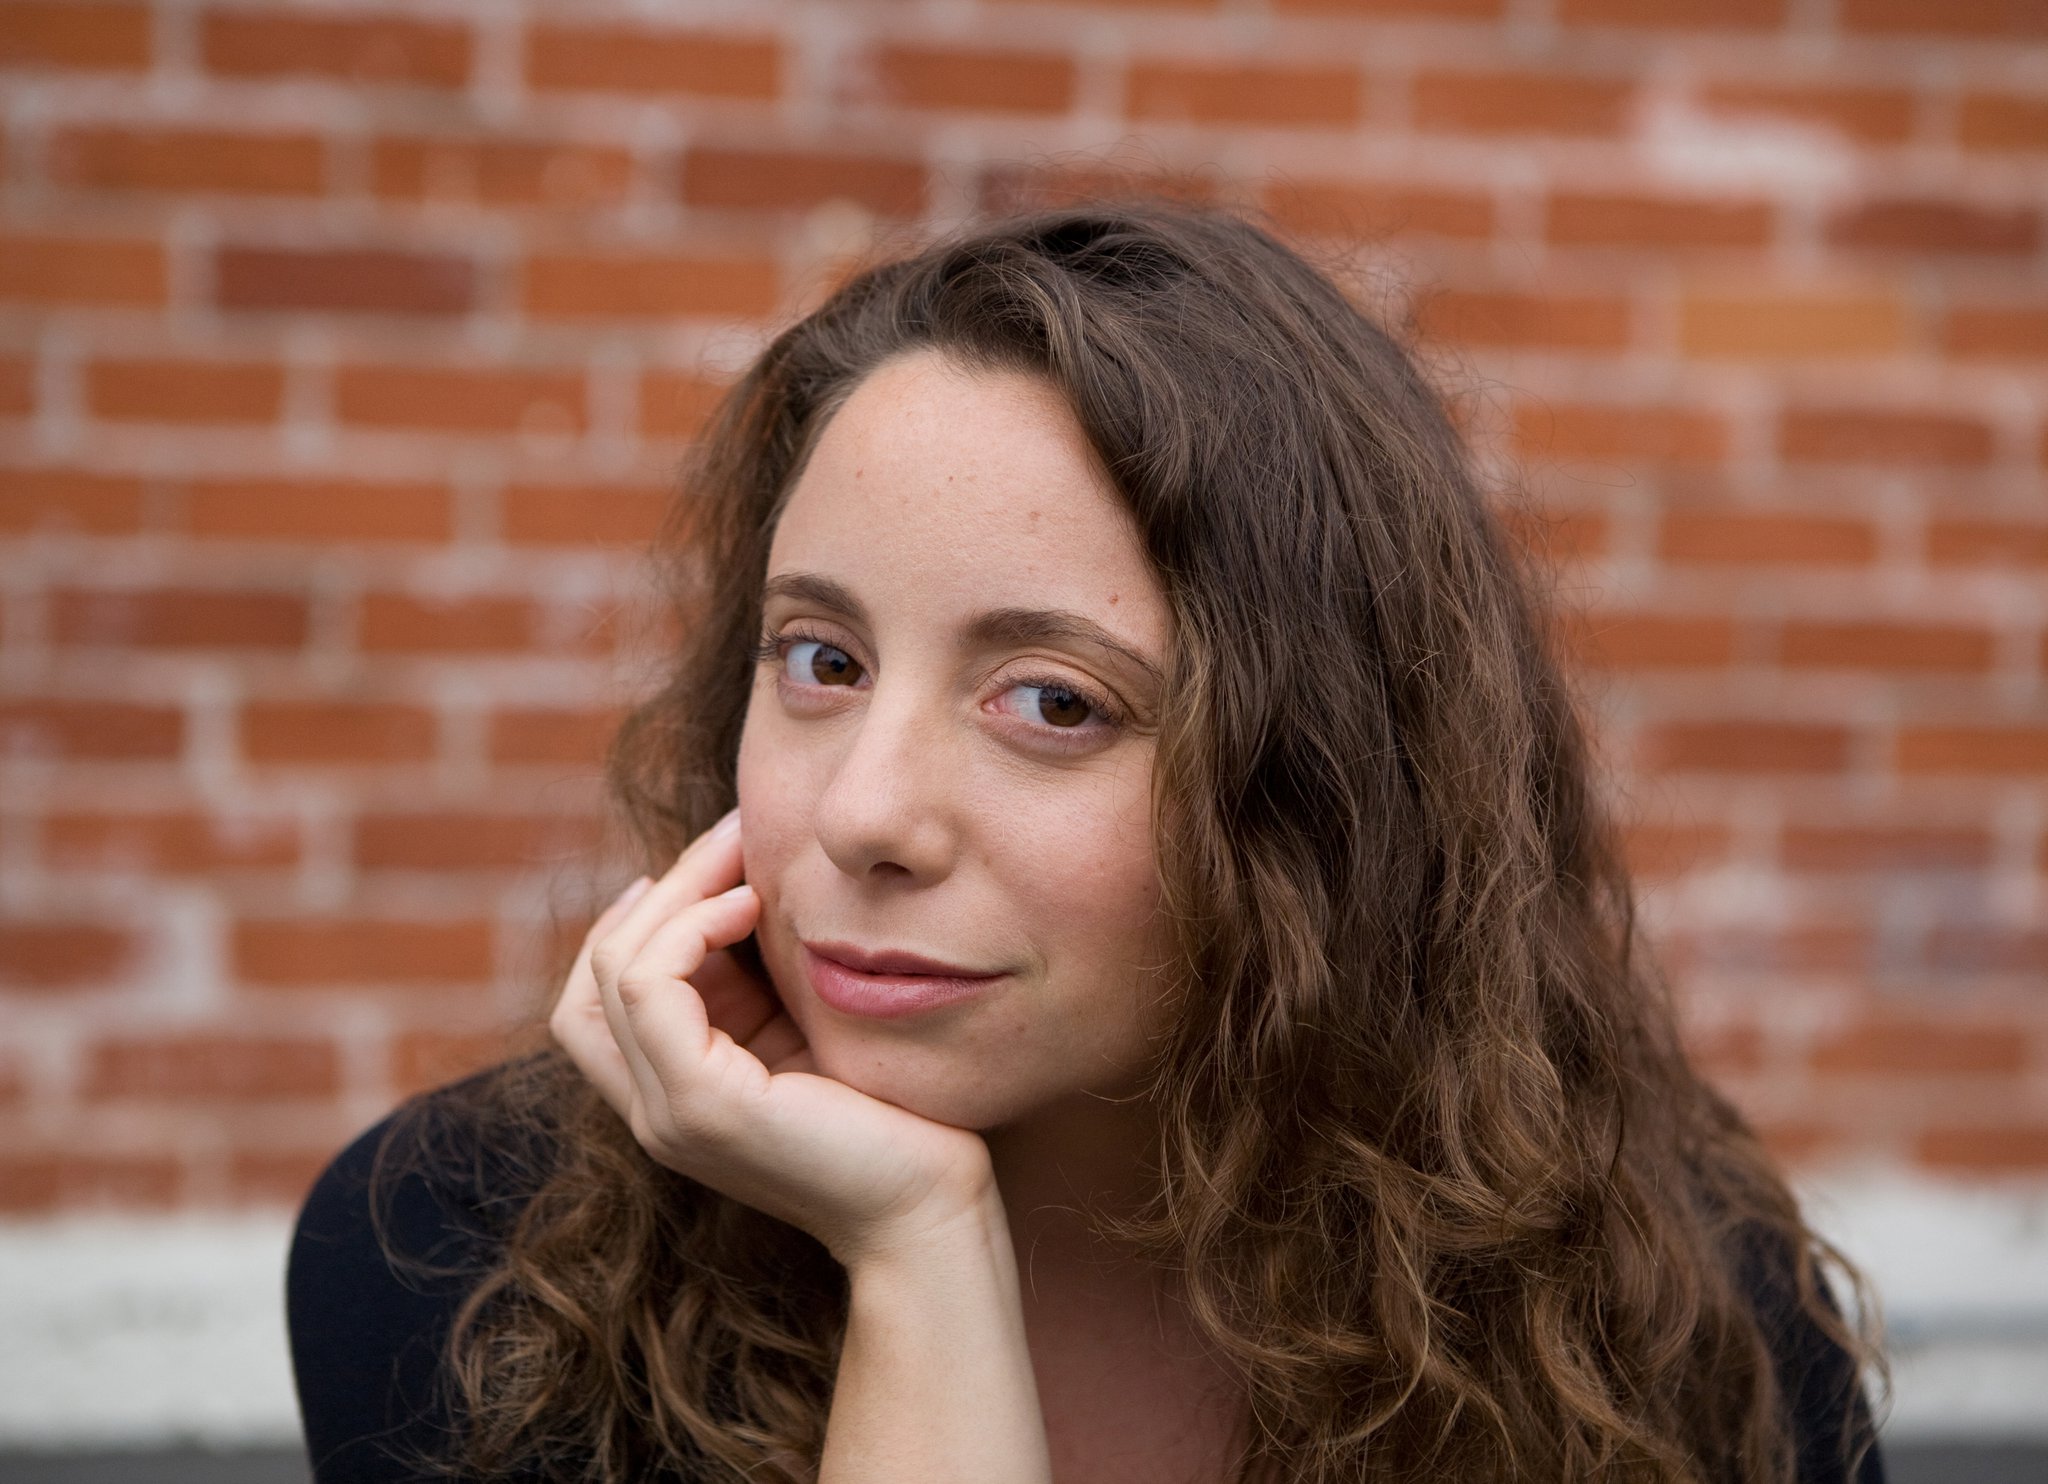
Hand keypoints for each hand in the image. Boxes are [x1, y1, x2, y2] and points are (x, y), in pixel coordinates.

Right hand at [549, 807, 1000, 1268]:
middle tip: (734, 831)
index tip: (720, 863)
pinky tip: (753, 904)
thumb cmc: (899, 1118)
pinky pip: (649, 984)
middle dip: (662, 888)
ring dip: (676, 893)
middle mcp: (656, 1110)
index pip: (601, 994)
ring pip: (612, 969)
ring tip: (747, 859)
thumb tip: (756, 884)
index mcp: (679, 1092)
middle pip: (593, 974)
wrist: (934, 1211)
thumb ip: (769, 983)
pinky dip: (691, 926)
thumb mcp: (812, 1032)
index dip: (646, 917)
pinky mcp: (701, 1104)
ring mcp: (669, 1113)